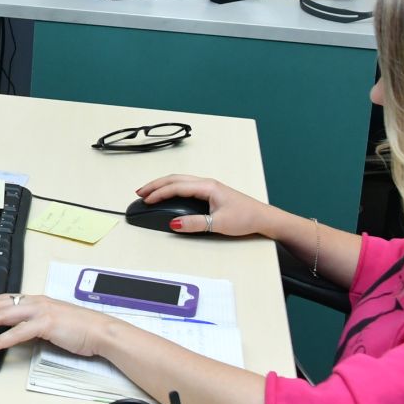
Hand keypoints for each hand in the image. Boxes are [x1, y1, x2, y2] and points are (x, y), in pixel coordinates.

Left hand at [0, 293, 111, 357]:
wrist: (101, 331)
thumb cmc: (80, 329)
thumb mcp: (52, 321)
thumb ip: (34, 323)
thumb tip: (16, 330)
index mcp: (36, 300)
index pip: (3, 299)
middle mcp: (35, 302)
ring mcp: (39, 311)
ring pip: (2, 315)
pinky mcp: (45, 324)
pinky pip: (16, 333)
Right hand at [135, 174, 272, 236]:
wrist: (263, 218)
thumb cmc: (245, 217)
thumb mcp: (218, 224)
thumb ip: (195, 223)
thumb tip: (174, 223)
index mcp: (207, 186)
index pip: (176, 186)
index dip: (159, 193)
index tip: (146, 200)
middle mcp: (206, 183)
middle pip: (174, 179)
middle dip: (155, 185)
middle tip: (140, 193)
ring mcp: (208, 186)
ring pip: (179, 180)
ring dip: (162, 185)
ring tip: (148, 192)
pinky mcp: (210, 192)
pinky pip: (185, 185)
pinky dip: (172, 187)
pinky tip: (168, 193)